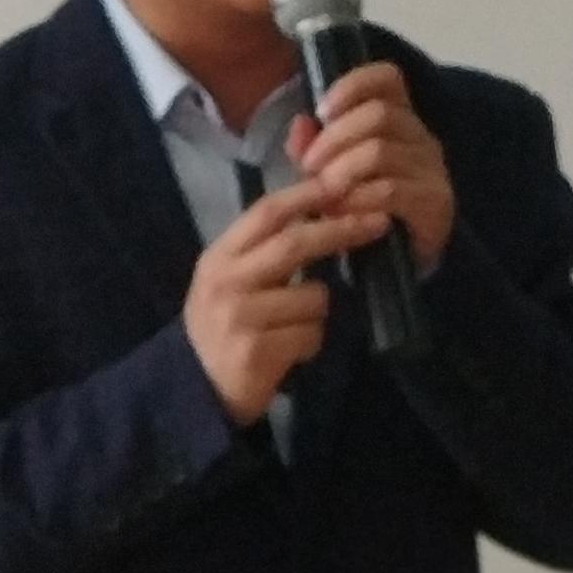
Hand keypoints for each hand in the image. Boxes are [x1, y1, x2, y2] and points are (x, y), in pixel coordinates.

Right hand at [183, 175, 388, 421]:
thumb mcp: (230, 281)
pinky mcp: (259, 350)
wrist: (195, 390)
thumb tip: (319, 213)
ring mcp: (242, 316)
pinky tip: (289, 352)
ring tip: (294, 327)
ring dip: (318, 310)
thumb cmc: (222, 328)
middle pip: (294, 243)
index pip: (266, 213)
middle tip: (377, 222)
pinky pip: (312, 334)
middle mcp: (227, 281)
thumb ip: (263, 251)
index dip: (307, 194)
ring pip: (314, 296)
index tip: (344, 182)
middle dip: (341, 229)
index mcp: (220, 257)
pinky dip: (311, 342)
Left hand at [285, 64, 455, 278]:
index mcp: (399, 118)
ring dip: (341, 171)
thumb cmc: (360, 210)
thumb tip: (301, 123)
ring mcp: (432, 170)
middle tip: (309, 168)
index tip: (323, 111)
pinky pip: (390, 190)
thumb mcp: (327, 173)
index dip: (354, 85)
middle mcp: (421, 136)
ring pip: (380, 151)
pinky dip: (357, 199)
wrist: (393, 265)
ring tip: (322, 194)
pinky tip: (341, 212)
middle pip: (378, 114)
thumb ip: (311, 148)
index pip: (388, 77)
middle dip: (333, 139)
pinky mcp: (435, 203)